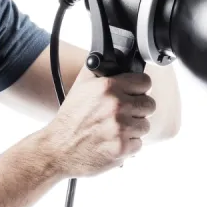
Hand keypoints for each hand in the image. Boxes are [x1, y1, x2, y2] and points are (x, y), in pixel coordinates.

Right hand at [40, 64, 155, 178]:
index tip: (133, 95)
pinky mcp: (122, 148)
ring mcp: (121, 128)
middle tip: (121, 116)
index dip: (139, 89)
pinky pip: (138, 144)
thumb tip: (115, 57)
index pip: (145, 82)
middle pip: (149, 105)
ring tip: (114, 131)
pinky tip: (112, 143)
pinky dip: (127, 146)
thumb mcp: (81, 86)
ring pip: (144, 126)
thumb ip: (100, 70)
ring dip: (132, 130)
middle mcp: (117, 106)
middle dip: (137, 111)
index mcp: (108, 87)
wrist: (58, 150)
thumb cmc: (70, 120)